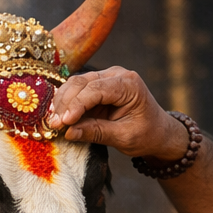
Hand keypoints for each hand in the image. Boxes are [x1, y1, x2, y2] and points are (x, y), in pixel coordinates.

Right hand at [47, 66, 188, 160]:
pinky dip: (67, 102)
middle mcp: (117, 75)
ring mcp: (107, 78)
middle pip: (82, 83)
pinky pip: (78, 90)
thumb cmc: (147, 134)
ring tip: (53, 122)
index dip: (77, 105)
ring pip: (76, 84)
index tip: (63, 122)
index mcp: (129, 84)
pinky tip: (58, 116)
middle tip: (54, 124)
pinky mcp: (99, 86)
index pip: (96, 90)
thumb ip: (97, 132)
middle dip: (66, 103)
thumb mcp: (124, 137)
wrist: (159, 132)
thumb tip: (68, 132)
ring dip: (63, 102)